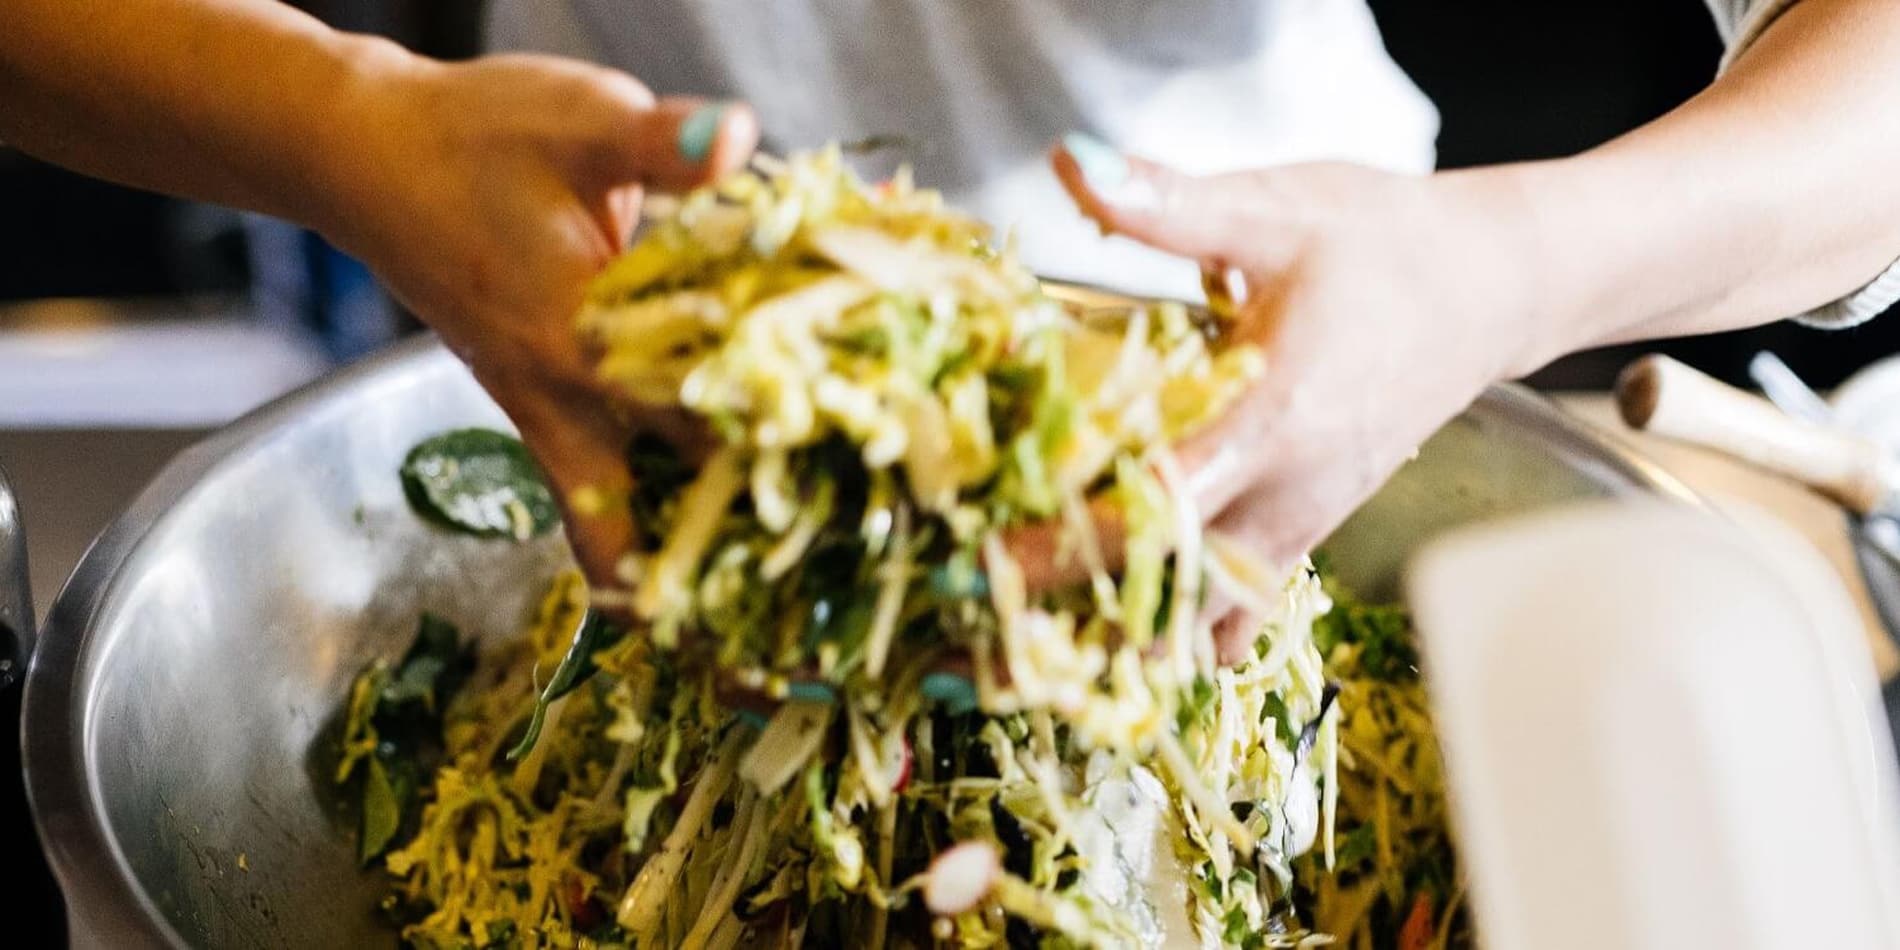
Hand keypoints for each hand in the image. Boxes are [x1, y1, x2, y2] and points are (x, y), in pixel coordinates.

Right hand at [308, 52, 758, 589]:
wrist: (368, 161)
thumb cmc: (469, 137)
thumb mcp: (574, 120)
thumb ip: (661, 141)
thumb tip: (733, 138)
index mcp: (580, 339)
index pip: (697, 423)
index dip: (773, 455)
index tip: (847, 495)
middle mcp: (562, 399)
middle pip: (645, 524)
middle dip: (718, 567)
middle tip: (801, 611)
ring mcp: (546, 416)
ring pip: (609, 532)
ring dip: (673, 569)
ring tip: (753, 628)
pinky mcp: (542, 411)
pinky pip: (598, 500)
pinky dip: (649, 529)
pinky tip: (714, 544)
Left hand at [1024, 137, 1540, 659]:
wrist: (1495, 286)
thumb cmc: (1389, 244)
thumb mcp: (1276, 210)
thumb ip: (1169, 201)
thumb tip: (1072, 163)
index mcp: (1276, 417)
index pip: (1160, 506)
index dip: (1071, 540)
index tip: (989, 558)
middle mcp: (1290, 491)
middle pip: (1173, 591)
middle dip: (1079, 612)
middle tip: (985, 625)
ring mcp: (1302, 521)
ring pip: (1206, 617)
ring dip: (1126, 632)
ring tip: (1031, 640)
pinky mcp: (1306, 528)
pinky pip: (1238, 605)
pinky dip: (1180, 623)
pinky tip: (1117, 625)